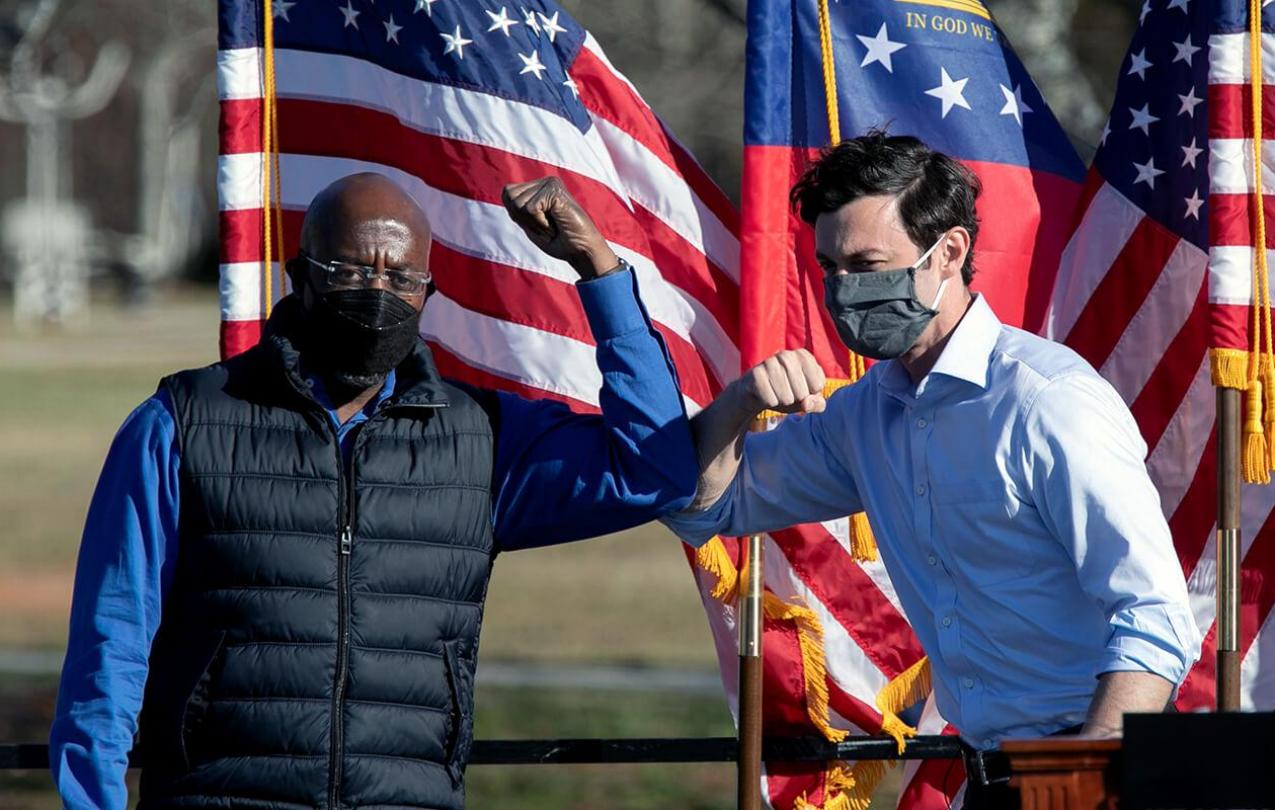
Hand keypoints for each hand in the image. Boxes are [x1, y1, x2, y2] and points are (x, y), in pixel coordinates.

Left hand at [502, 177, 619, 278]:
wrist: (582, 252)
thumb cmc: (559, 242)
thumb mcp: (531, 224)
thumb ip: (517, 208)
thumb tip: (506, 191)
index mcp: (540, 186)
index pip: (507, 193)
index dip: (517, 215)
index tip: (537, 225)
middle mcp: (546, 181)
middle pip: (509, 196)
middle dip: (523, 219)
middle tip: (546, 227)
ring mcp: (551, 184)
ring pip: (519, 204)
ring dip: (534, 223)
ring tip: (552, 227)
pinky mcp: (555, 191)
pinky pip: (531, 209)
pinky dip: (540, 224)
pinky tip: (556, 226)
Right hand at [731, 349, 826, 418]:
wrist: (756, 394)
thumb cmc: (787, 393)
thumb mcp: (806, 400)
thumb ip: (817, 404)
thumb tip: (807, 403)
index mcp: (803, 356)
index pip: (818, 385)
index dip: (811, 394)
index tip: (802, 388)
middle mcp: (786, 355)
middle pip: (803, 393)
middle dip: (796, 400)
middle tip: (787, 393)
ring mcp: (769, 362)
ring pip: (787, 398)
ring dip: (783, 402)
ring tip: (777, 394)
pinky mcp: (756, 374)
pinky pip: (771, 400)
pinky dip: (771, 403)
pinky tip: (766, 394)